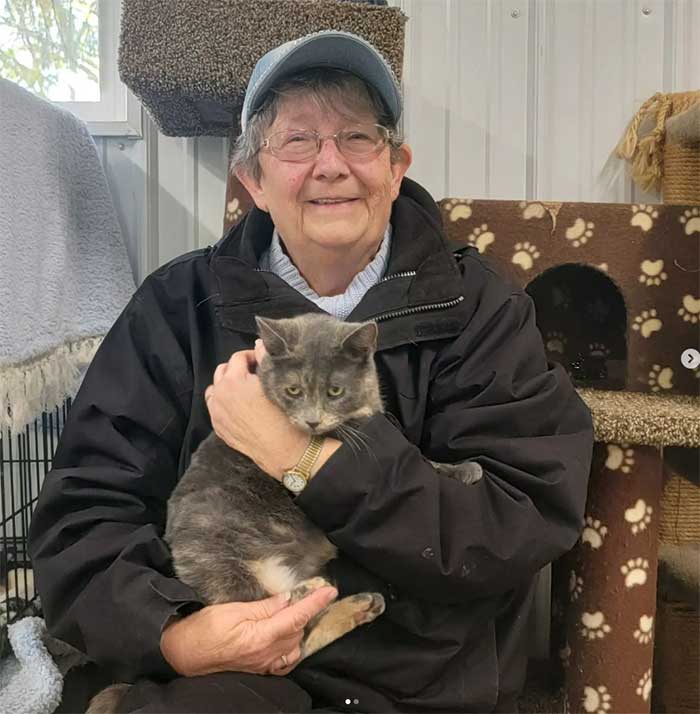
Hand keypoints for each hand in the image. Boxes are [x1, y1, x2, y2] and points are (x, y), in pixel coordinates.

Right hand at [160, 586, 337, 676]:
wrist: (180, 654)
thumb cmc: (202, 629)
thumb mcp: (231, 610)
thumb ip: (263, 607)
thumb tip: (287, 599)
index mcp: (261, 637)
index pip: (297, 617)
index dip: (315, 603)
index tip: (330, 590)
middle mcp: (266, 654)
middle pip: (298, 630)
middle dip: (305, 612)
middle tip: (306, 593)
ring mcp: (262, 664)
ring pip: (294, 646)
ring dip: (298, 628)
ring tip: (296, 612)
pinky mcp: (257, 669)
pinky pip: (283, 661)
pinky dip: (291, 647)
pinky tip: (288, 637)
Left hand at [205, 341, 307, 478]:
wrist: (283, 451)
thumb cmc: (284, 416)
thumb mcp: (277, 383)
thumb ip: (265, 359)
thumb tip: (259, 344)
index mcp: (234, 380)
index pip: (238, 357)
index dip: (251, 356)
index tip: (261, 362)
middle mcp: (220, 395)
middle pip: (222, 370)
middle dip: (237, 369)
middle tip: (253, 374)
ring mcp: (216, 413)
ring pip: (215, 389)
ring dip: (226, 385)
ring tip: (243, 390)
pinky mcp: (218, 427)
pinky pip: (214, 407)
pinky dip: (223, 402)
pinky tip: (238, 407)